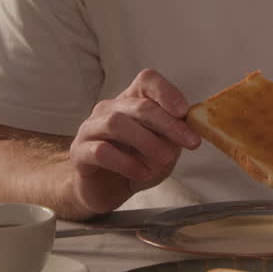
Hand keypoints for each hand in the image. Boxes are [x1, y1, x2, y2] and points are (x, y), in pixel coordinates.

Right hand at [69, 69, 201, 213]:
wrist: (105, 191)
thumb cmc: (136, 163)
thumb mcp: (163, 148)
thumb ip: (174, 136)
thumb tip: (192, 127)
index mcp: (131, 101)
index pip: (146, 80)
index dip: (167, 92)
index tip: (185, 112)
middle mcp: (109, 109)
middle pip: (138, 105)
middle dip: (167, 123)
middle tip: (189, 142)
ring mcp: (91, 129)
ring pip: (116, 123)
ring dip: (147, 141)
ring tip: (166, 159)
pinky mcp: (79, 153)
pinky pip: (101, 151)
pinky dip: (126, 162)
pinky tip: (142, 173)